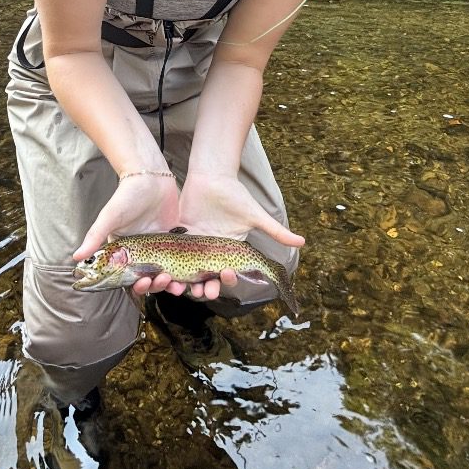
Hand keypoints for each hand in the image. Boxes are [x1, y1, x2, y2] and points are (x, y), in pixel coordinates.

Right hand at [73, 174, 179, 296]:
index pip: (131, 276)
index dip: (138, 285)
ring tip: (180, 284)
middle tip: (165, 281)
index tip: (144, 283)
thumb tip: (75, 257)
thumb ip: (95, 236)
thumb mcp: (110, 217)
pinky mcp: (174, 238)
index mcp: (126, 252)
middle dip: (158, 285)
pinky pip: (182, 258)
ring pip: (168, 272)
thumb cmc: (126, 195)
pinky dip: (186, 269)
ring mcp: (160, 246)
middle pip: (152, 278)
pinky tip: (193, 275)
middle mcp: (143, 252)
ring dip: (173, 282)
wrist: (150, 176)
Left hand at [144, 171, 304, 301]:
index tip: (225, 277)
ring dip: (184, 283)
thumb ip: (276, 231)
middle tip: (203, 293)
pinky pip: (172, 255)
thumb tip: (304, 242)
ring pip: (187, 272)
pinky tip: (164, 274)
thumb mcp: (255, 215)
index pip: (227, 273)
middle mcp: (210, 252)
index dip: (225, 281)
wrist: (211, 175)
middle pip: (206, 278)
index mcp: (229, 251)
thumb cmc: (234, 194)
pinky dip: (168, 266)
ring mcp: (193, 246)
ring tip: (180, 289)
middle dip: (205, 289)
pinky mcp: (178, 236)